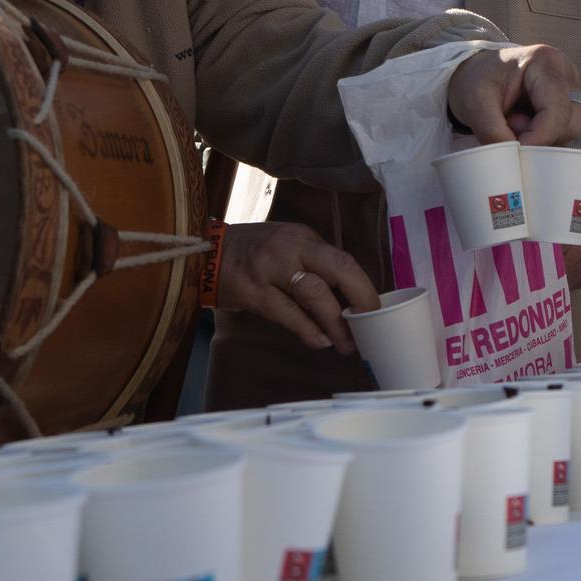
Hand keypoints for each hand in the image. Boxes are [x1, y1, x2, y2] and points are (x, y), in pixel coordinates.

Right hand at [214, 220, 380, 353]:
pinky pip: (286, 313)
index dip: (363, 287)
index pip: (343, 260)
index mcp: (304, 237)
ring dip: (335, 323)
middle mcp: (290, 248)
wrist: (205, 253)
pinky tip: (319, 341)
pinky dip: (307, 330)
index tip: (375, 310)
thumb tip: (346, 296)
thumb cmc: (253, 253)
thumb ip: (313, 263)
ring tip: (346, 344)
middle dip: (360, 299)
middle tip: (370, 326)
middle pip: (338, 269)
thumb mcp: (286, 245)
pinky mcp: (253, 291)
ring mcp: (271, 268)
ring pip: (314, 293)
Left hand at [448, 44, 580, 145]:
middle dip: (540, 137)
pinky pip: (564, 134)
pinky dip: (542, 138)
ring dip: (541, 139)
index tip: (516, 150)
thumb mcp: (475, 104)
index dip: (539, 137)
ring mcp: (570, 90)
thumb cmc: (476, 81)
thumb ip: (492, 132)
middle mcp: (566, 73)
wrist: (474, 75)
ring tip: (512, 123)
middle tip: (509, 127)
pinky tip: (521, 127)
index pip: (556, 110)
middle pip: (570, 123)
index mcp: (546, 61)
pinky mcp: (568, 105)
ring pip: (570, 132)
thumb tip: (513, 159)